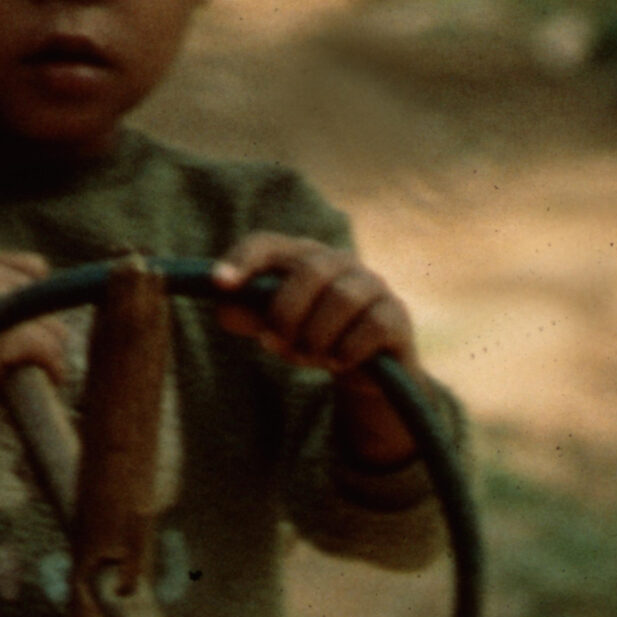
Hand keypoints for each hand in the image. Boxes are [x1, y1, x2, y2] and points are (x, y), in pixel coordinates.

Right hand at [0, 248, 69, 431]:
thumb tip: (47, 315)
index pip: (35, 269)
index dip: (37, 304)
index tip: (32, 329)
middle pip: (47, 301)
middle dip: (45, 332)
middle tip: (31, 359)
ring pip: (54, 329)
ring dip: (50, 354)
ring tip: (35, 372)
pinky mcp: (9, 330)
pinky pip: (50, 351)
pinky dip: (54, 370)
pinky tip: (50, 380)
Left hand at [211, 232, 416, 378]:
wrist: (367, 373)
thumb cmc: (314, 338)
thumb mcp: (276, 329)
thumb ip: (248, 316)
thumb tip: (224, 306)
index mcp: (302, 258)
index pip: (269, 244)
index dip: (244, 259)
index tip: (220, 283)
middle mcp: (339, 262)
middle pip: (310, 270)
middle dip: (286, 313)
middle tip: (275, 344)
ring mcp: (372, 286)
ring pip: (342, 299)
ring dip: (317, 337)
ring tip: (309, 358)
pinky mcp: (395, 317)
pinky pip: (371, 327)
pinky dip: (348, 350)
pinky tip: (338, 363)